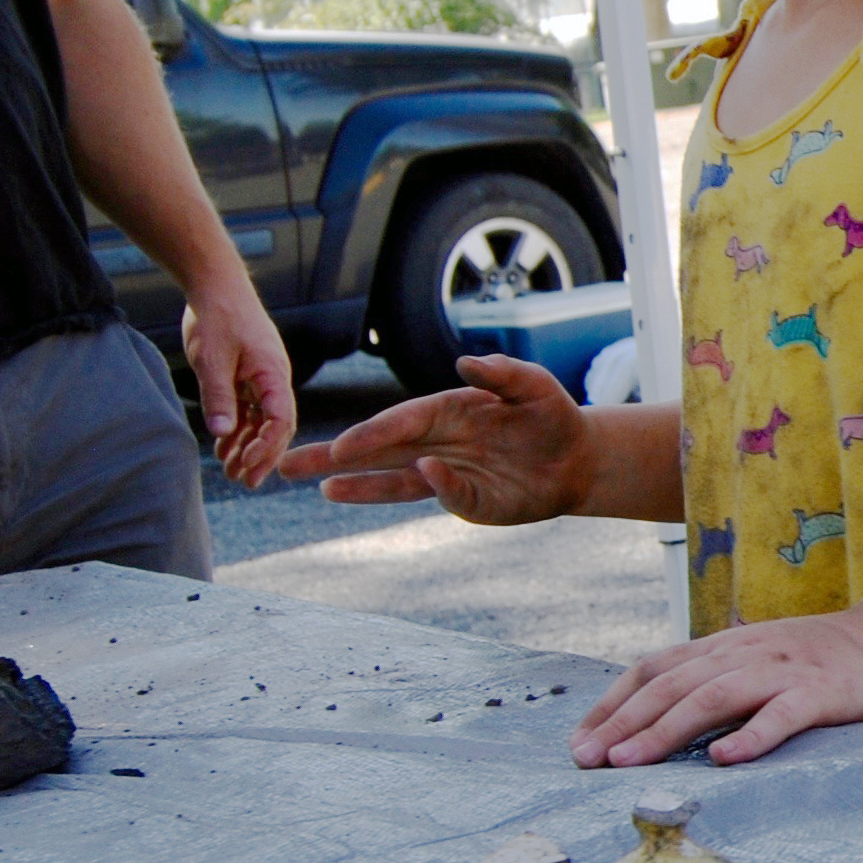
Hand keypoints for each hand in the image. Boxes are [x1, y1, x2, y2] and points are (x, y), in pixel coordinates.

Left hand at [181, 271, 296, 486]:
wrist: (215, 284)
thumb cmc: (218, 316)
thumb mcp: (213, 359)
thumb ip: (218, 397)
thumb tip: (222, 433)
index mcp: (274, 375)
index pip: (280, 421)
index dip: (266, 447)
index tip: (247, 465)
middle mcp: (273, 380)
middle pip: (275, 427)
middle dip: (260, 456)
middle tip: (243, 481)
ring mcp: (261, 378)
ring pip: (260, 421)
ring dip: (246, 445)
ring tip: (228, 470)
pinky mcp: (247, 375)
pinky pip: (247, 409)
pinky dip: (236, 428)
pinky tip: (222, 445)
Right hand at [279, 353, 591, 522]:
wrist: (579, 457)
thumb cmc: (551, 415)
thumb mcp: (534, 384)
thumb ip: (503, 372)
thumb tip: (465, 362)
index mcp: (445, 410)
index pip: (399, 422)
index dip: (369, 434)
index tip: (339, 448)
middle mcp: (437, 442)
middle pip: (378, 451)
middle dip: (332, 459)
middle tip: (283, 464)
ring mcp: (449, 474)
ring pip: (394, 481)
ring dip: (357, 486)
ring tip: (318, 488)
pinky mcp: (468, 500)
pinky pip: (446, 495)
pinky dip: (434, 487)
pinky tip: (420, 477)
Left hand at [572, 609, 862, 767]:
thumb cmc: (820, 663)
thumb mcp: (757, 662)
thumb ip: (713, 682)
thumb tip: (650, 724)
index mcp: (726, 646)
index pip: (655, 667)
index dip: (613, 702)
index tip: (580, 741)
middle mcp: (747, 652)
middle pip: (673, 683)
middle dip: (624, 722)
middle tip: (588, 759)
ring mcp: (785, 670)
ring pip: (715, 695)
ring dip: (666, 729)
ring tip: (631, 761)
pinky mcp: (823, 693)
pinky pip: (783, 714)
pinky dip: (751, 735)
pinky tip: (725, 759)